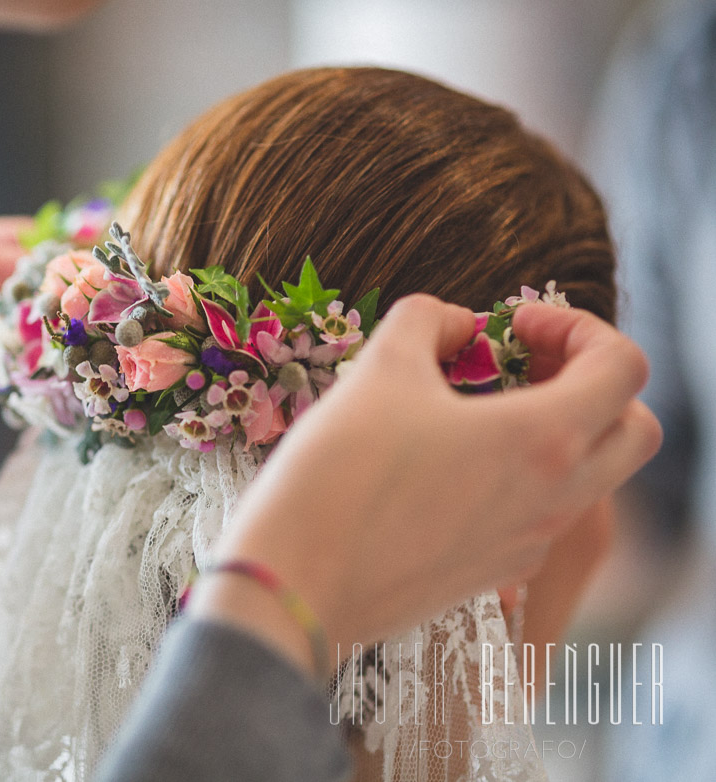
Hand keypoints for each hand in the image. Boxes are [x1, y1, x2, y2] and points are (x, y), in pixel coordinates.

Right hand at [188, 296, 660, 675]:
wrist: (297, 585)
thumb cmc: (339, 474)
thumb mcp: (378, 369)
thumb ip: (427, 321)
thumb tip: (455, 326)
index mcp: (543, 439)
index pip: (623, 367)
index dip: (578, 327)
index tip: (512, 327)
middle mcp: (555, 498)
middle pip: (633, 429)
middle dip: (591, 384)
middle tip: (521, 366)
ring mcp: (528, 543)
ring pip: (589, 477)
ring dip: (556, 431)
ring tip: (473, 411)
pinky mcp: (492, 573)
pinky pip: (538, 515)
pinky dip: (518, 478)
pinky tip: (444, 466)